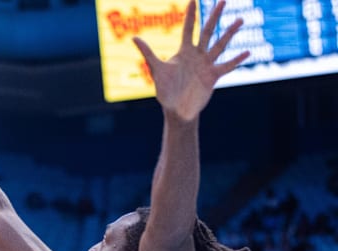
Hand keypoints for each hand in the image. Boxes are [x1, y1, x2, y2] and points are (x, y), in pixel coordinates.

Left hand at [133, 0, 249, 120]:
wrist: (176, 109)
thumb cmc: (165, 90)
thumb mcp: (156, 70)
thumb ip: (147, 52)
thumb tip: (133, 37)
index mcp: (184, 52)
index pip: (188, 28)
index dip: (190, 14)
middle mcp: (197, 55)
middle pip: (207, 31)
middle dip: (214, 16)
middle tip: (223, 0)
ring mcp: (206, 65)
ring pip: (220, 45)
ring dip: (229, 33)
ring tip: (240, 20)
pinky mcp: (213, 76)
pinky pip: (227, 66)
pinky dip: (236, 60)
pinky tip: (247, 52)